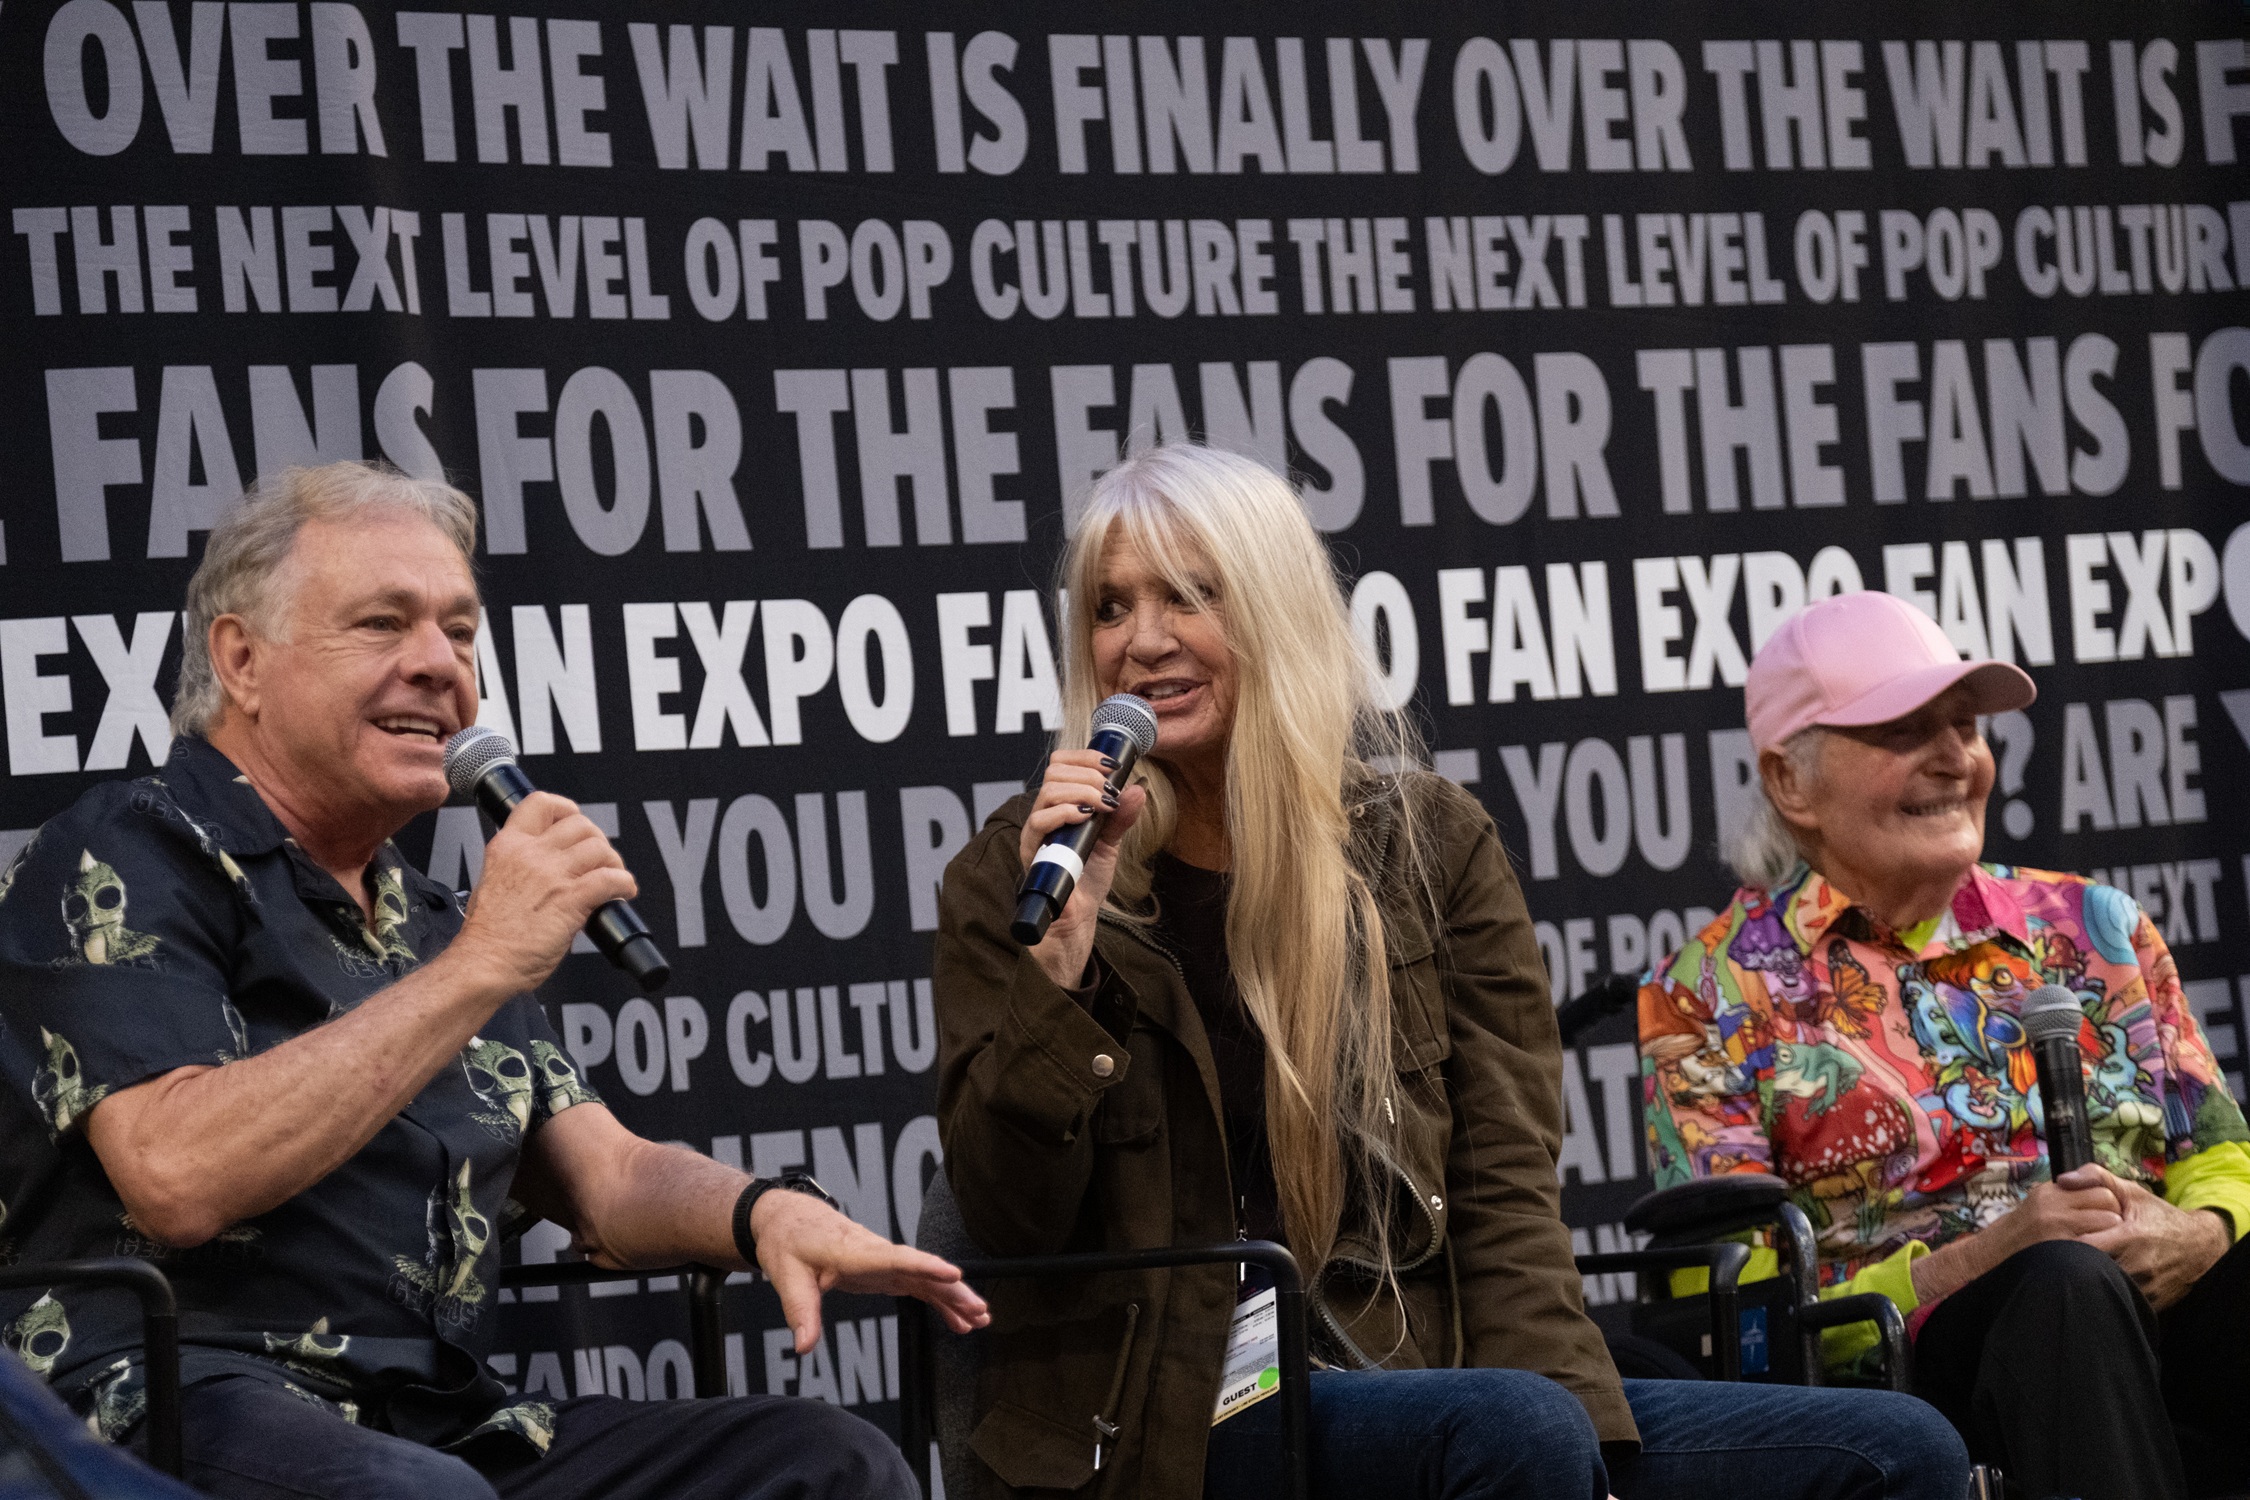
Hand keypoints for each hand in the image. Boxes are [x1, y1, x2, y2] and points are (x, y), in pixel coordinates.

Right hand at [451, 793, 636, 994]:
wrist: (484, 964)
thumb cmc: (488, 935)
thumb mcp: (494, 882)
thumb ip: (522, 866)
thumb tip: (554, 867)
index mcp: (507, 846)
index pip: (540, 803)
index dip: (566, 809)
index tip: (575, 822)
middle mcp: (530, 854)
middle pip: (580, 824)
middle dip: (596, 840)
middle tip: (598, 860)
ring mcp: (551, 875)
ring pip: (599, 848)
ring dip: (613, 862)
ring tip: (612, 878)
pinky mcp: (570, 899)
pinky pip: (611, 878)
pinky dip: (624, 884)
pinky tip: (623, 893)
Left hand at [750, 1189, 989, 1353]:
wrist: (788, 1218)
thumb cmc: (788, 1241)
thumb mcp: (786, 1276)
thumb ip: (800, 1312)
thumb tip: (804, 1347)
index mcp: (855, 1251)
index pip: (896, 1258)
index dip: (926, 1266)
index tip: (954, 1274)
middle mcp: (877, 1253)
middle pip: (922, 1271)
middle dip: (953, 1290)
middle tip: (979, 1310)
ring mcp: (885, 1261)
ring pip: (927, 1279)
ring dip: (954, 1298)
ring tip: (980, 1319)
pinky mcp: (885, 1270)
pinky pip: (919, 1285)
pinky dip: (939, 1301)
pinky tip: (957, 1320)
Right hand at [1016, 750, 1146, 988]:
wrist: (1077, 916)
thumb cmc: (1088, 879)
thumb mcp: (1111, 842)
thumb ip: (1121, 816)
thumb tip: (1137, 789)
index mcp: (1060, 805)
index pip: (1061, 765)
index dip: (1086, 757)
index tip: (1113, 765)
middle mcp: (1045, 814)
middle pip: (1054, 772)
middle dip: (1088, 774)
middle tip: (1110, 791)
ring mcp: (1036, 832)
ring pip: (1048, 792)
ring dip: (1081, 791)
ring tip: (1103, 805)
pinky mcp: (1032, 851)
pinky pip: (1040, 822)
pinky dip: (1065, 813)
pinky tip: (1086, 817)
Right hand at [1912, 1170, 2121, 1303]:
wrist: (1991, 1256)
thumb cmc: (2018, 1237)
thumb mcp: (2037, 1208)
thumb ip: (2063, 1201)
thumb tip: (2095, 1196)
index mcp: (2049, 1191)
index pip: (2095, 1184)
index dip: (2106, 1201)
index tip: (2106, 1214)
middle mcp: (2053, 1201)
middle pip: (2106, 1198)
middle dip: (2115, 1214)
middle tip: (2112, 1231)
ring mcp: (2057, 1222)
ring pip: (2109, 1219)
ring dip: (2114, 1233)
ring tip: (2107, 1245)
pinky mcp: (2062, 1243)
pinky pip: (2100, 1241)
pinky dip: (2106, 1249)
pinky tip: (2102, 1257)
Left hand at [2073, 1164, 2231, 1310]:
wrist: (2200, 1247)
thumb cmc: (2158, 1217)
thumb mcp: (2132, 1193)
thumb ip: (2097, 1178)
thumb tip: (2063, 1179)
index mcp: (2129, 1237)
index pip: (2084, 1246)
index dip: (2065, 1243)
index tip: (2058, 1238)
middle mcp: (2138, 1266)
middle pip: (2089, 1271)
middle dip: (2072, 1263)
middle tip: (2061, 1256)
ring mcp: (2145, 1288)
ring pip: (2103, 1288)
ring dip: (2089, 1279)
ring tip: (2080, 1268)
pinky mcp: (2151, 1304)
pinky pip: (2120, 1301)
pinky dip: (2107, 1292)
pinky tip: (2101, 1282)